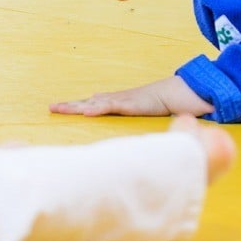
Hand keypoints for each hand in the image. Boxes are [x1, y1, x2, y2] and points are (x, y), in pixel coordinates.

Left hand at [50, 76, 213, 117]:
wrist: (188, 92)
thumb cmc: (174, 106)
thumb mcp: (156, 121)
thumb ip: (146, 132)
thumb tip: (143, 147)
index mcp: (125, 104)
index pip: (99, 106)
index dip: (83, 107)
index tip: (66, 109)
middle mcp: (121, 99)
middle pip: (91, 102)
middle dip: (72, 106)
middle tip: (52, 108)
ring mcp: (125, 99)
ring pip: (95, 103)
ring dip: (77, 106)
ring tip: (58, 108)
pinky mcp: (133, 102)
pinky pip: (112, 105)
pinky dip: (98, 108)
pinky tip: (86, 111)